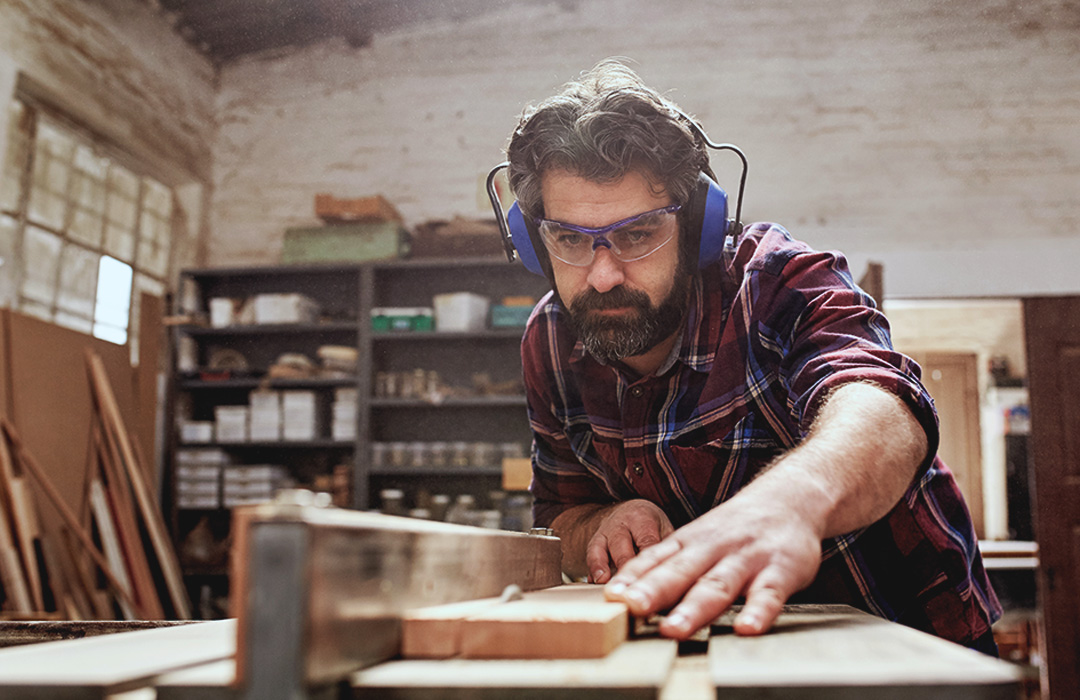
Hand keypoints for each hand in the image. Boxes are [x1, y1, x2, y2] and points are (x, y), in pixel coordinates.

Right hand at [585, 499, 674, 583]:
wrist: (622, 513)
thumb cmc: (649, 526)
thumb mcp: (663, 528)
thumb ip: (669, 549)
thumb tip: (682, 575)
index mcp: (643, 519)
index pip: (648, 542)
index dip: (652, 563)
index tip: (657, 581)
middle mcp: (622, 524)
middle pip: (624, 549)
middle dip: (628, 569)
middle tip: (634, 590)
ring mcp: (606, 533)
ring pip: (604, 551)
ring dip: (606, 570)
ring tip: (609, 585)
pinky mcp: (594, 542)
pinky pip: (591, 556)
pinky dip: (593, 570)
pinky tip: (595, 583)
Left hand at [603, 488, 821, 639]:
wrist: (789, 498)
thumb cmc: (735, 528)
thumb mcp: (698, 538)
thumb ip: (668, 565)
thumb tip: (626, 594)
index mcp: (690, 541)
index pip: (656, 559)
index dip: (633, 578)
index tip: (611, 597)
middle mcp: (714, 548)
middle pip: (680, 572)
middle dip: (654, 592)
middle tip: (631, 610)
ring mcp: (747, 558)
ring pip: (717, 585)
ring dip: (694, 609)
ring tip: (674, 630)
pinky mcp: (780, 571)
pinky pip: (769, 594)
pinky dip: (758, 612)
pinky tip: (746, 628)